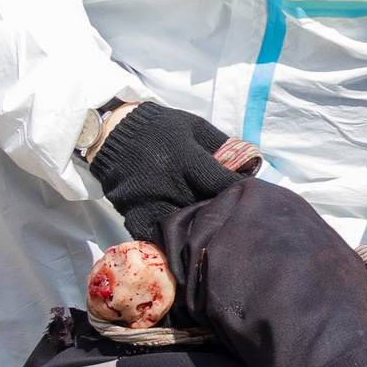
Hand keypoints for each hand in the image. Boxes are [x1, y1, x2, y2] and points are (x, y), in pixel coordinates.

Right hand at [88, 102, 244, 241]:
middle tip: (232, 214)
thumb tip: (251, 163)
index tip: (249, 192)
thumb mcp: (194, 126)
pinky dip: (167, 239)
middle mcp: (166, 181)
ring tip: (210, 229)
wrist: (115, 133)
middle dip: (220, 211)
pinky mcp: (130, 211)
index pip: (220, 181)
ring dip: (196, 228)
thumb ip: (221, 145)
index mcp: (184, 157)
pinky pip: (151, 234)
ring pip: (180, 225)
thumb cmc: (162, 128)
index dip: (238, 188)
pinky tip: (181, 239)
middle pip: (202, 206)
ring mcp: (147, 199)